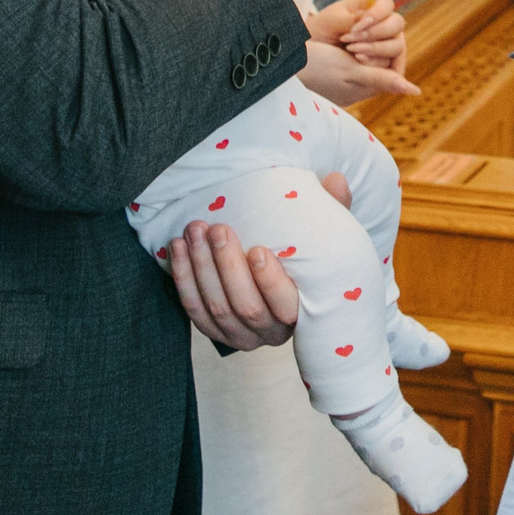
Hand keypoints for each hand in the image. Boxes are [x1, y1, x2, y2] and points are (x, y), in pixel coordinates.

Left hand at [168, 171, 352, 349]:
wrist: (279, 275)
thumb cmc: (305, 255)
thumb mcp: (323, 233)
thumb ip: (333, 209)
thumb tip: (336, 180)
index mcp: (303, 313)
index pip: (286, 306)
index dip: (270, 282)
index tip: (258, 249)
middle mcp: (271, 332)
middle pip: (245, 306)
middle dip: (227, 266)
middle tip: (217, 229)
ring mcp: (240, 335)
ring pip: (216, 308)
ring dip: (201, 268)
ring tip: (193, 231)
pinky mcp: (215, 331)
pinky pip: (194, 310)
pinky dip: (184, 279)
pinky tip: (178, 249)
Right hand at [298, 37, 417, 106]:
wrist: (283, 63)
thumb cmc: (317, 68)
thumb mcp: (352, 71)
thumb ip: (383, 78)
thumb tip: (415, 92)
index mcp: (371, 87)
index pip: (397, 62)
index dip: (385, 48)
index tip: (363, 46)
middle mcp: (364, 81)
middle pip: (386, 53)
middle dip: (372, 42)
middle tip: (350, 43)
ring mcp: (350, 72)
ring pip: (373, 46)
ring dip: (363, 38)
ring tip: (345, 39)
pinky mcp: (339, 62)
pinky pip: (359, 45)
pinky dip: (354, 38)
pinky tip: (341, 36)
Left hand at [310, 0, 406, 71]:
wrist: (314, 56)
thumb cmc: (322, 32)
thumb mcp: (332, 22)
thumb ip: (351, 19)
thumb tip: (368, 20)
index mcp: (371, 7)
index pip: (387, 4)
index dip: (377, 13)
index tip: (358, 25)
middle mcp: (383, 25)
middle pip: (397, 24)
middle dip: (375, 33)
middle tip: (351, 40)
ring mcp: (386, 44)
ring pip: (397, 46)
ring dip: (375, 48)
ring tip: (351, 50)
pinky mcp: (386, 64)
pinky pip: (392, 65)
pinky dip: (376, 63)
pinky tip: (358, 61)